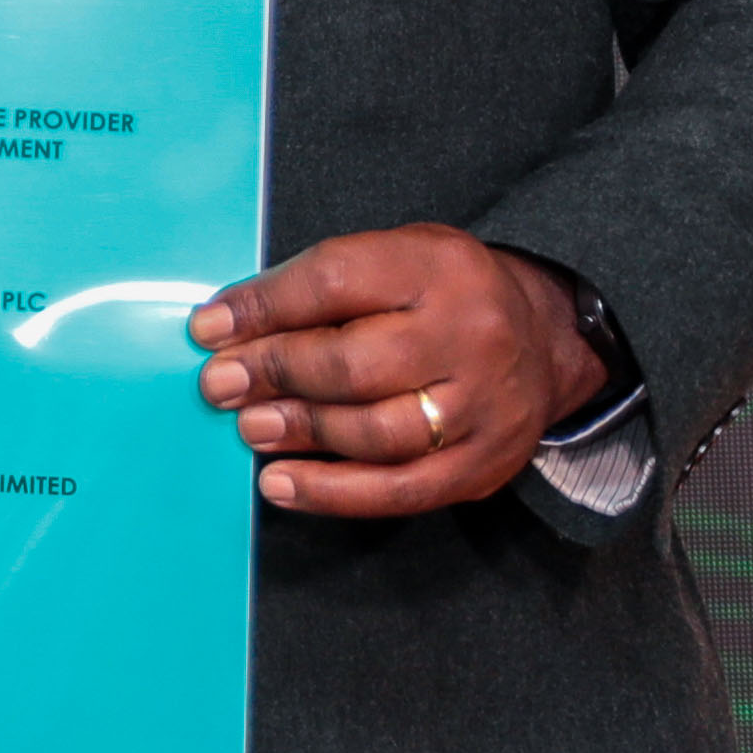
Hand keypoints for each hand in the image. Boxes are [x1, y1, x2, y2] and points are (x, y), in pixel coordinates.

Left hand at [189, 229, 607, 517]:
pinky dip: (332, 492)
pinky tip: (281, 483)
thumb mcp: (391, 259)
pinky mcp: (483, 463)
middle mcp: (470, 335)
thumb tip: (222, 329)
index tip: (208, 329)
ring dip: (299, 432)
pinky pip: (399, 489)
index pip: (335, 282)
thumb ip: (314, 288)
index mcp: (438, 268)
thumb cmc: (440, 297)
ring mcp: (483, 406)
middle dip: (273, 375)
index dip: (262, 307)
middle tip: (220, 386)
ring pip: (375, 432)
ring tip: (250, 428)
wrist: (543, 336)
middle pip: (353, 364)